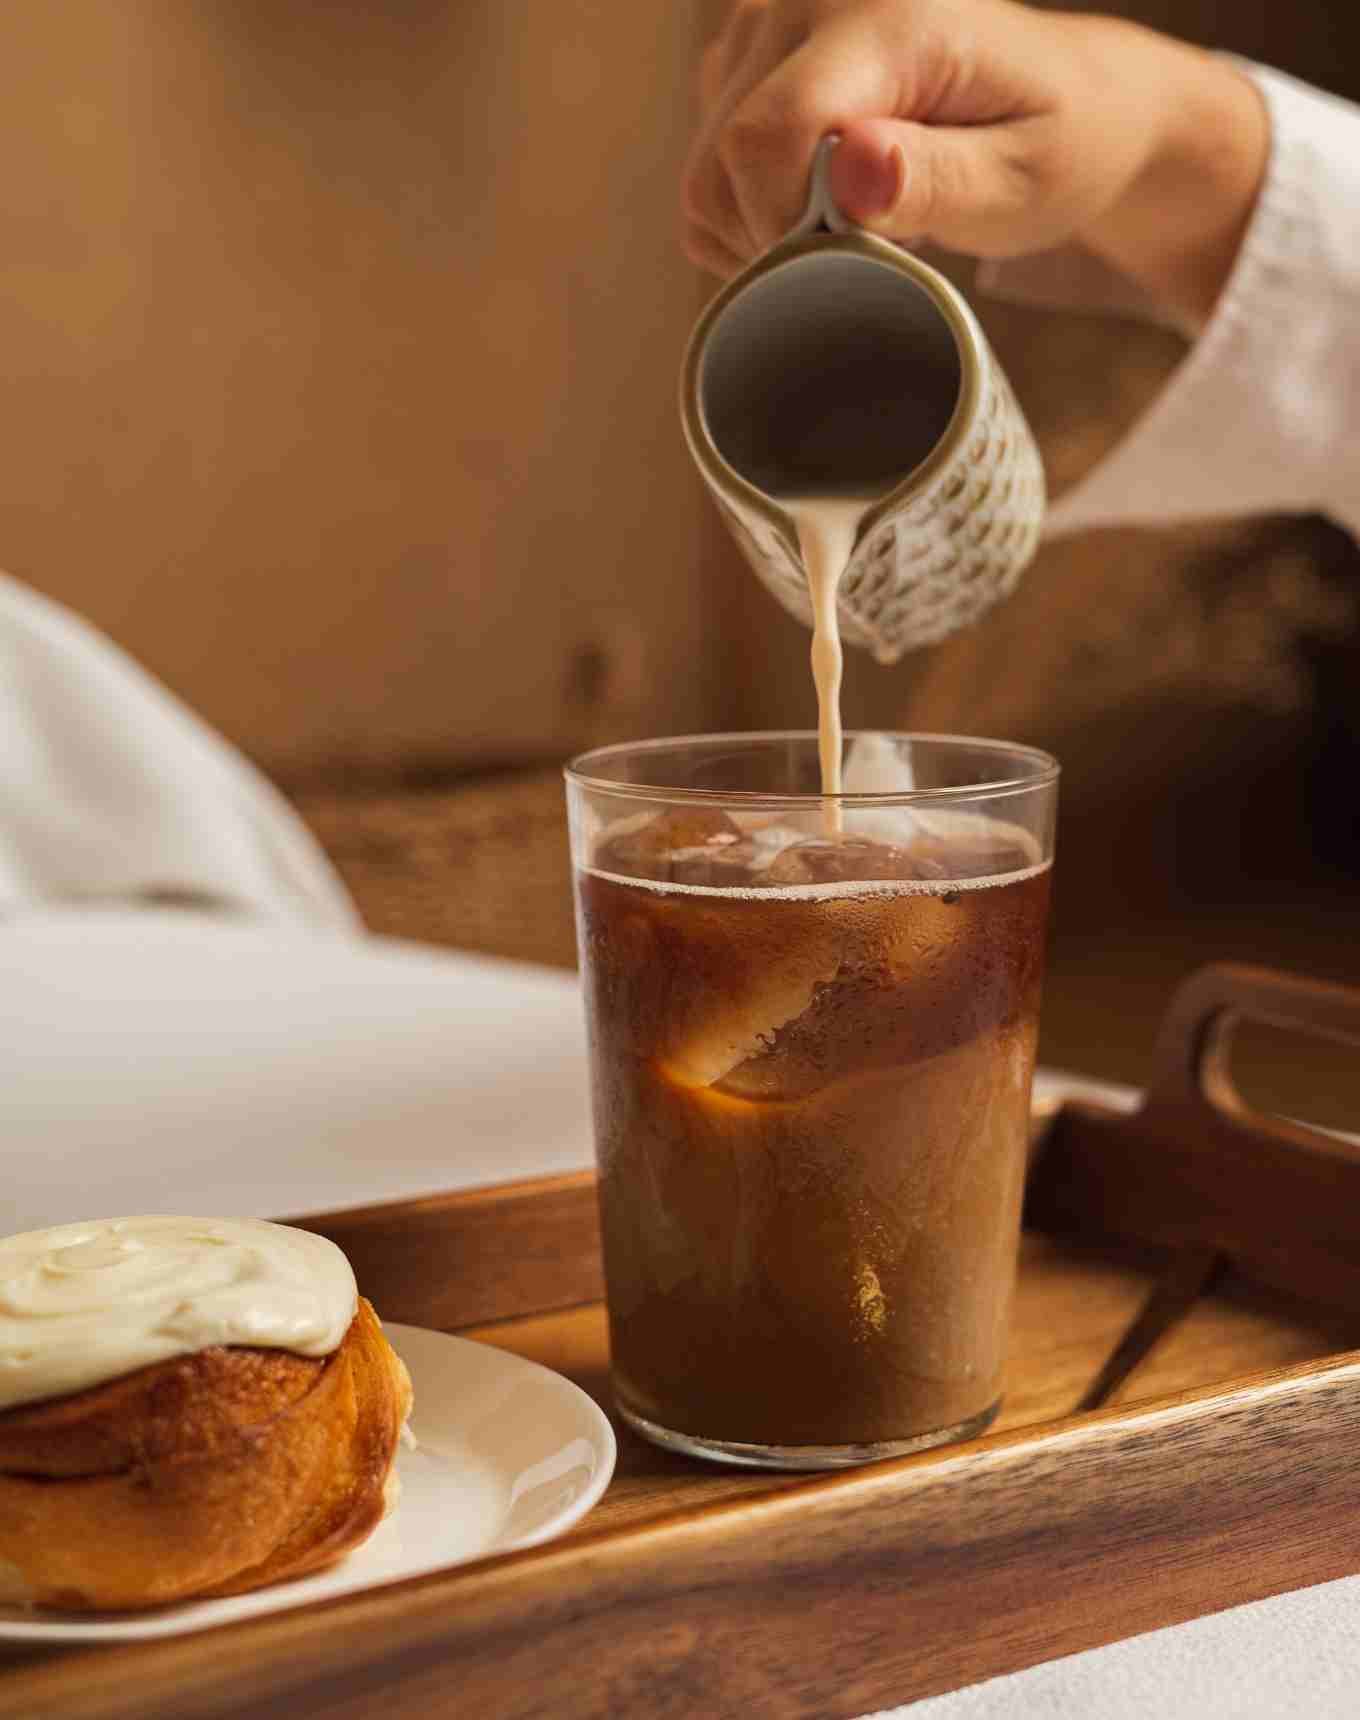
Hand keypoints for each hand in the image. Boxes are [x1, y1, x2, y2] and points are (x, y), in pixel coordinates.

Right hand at [683, 0, 1268, 326]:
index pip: (770, 133)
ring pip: (704, 170)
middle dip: (781, 239)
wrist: (1068, 100)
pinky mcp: (747, 53)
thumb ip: (935, 178)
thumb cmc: (1054, 145)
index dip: (790, 230)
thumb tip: (849, 167)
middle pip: (724, 158)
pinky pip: (706, 163)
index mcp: (888, 14)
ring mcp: (769, 18)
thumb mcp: (1021, 182)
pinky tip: (819, 209)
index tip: (854, 268)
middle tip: (869, 254)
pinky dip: (749, 213)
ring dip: (762, 231)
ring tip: (852, 230)